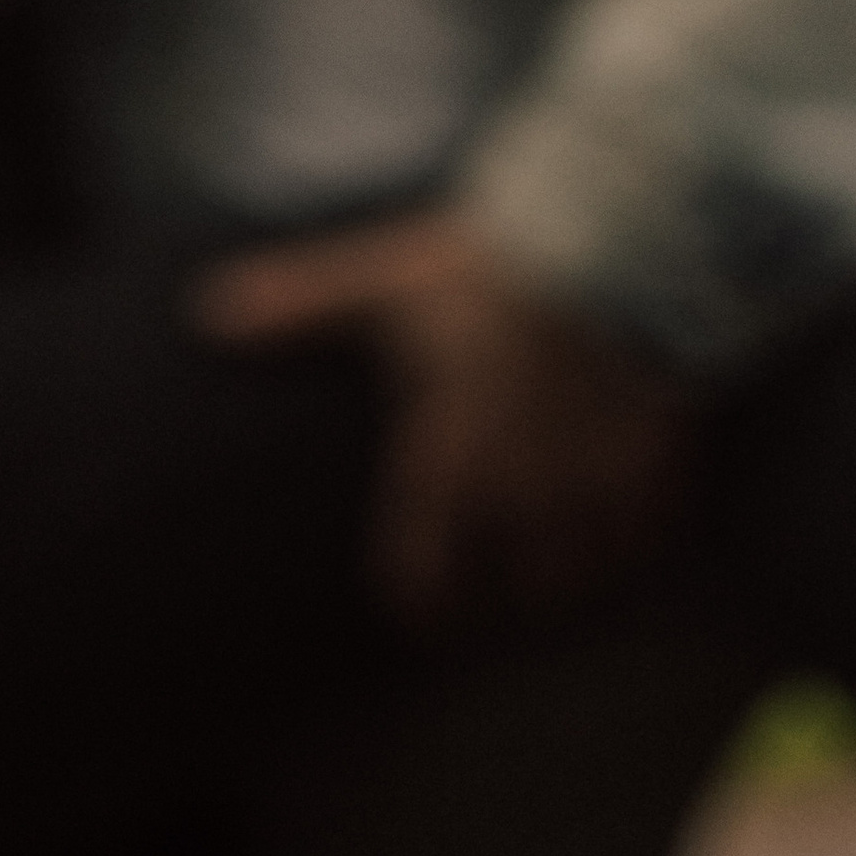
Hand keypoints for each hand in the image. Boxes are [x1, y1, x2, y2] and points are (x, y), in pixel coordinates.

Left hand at [191, 212, 692, 625]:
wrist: (608, 246)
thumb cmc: (483, 269)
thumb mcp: (382, 285)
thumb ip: (297, 309)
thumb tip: (202, 315)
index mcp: (448, 462)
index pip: (424, 570)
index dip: (419, 597)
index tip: (418, 608)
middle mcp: (520, 495)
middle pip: (513, 588)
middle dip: (501, 592)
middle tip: (491, 586)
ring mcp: (593, 488)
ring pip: (582, 574)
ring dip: (568, 575)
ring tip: (558, 568)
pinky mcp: (653, 466)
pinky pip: (649, 536)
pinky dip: (635, 539)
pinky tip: (626, 524)